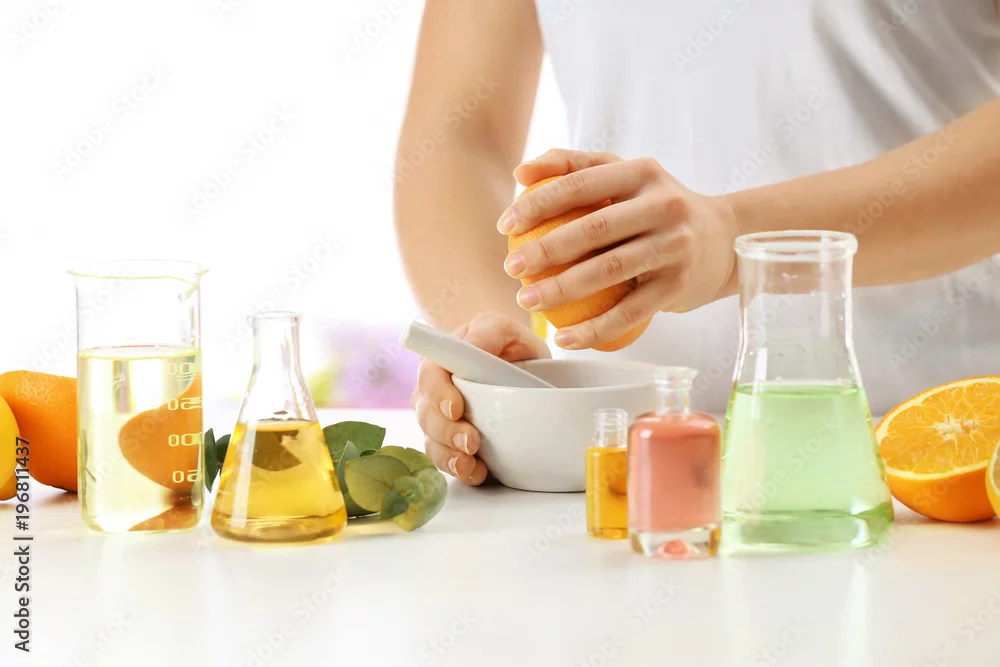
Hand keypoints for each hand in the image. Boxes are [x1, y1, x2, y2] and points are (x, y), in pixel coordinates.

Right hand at [411, 312, 550, 484]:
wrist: (526, 370)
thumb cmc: (509, 344)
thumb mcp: (503, 329)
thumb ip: (487, 333)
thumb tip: (470, 347)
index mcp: (441, 360)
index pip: (429, 377)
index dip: (438, 394)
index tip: (455, 409)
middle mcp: (435, 391)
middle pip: (427, 415)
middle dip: (446, 432)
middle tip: (471, 442)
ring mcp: (442, 419)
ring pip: (433, 441)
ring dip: (449, 455)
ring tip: (470, 463)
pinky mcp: (453, 442)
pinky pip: (447, 460)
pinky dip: (461, 469)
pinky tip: (476, 472)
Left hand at [498, 149, 742, 349]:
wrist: (722, 240)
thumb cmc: (655, 207)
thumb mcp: (623, 176)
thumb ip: (573, 166)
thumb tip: (522, 172)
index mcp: (642, 173)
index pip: (581, 183)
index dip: (538, 203)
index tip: (505, 226)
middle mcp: (663, 206)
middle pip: (594, 229)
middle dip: (545, 250)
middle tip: (511, 268)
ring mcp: (674, 247)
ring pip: (609, 271)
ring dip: (561, 290)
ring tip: (527, 300)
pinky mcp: (678, 286)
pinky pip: (630, 313)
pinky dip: (594, 328)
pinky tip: (564, 338)